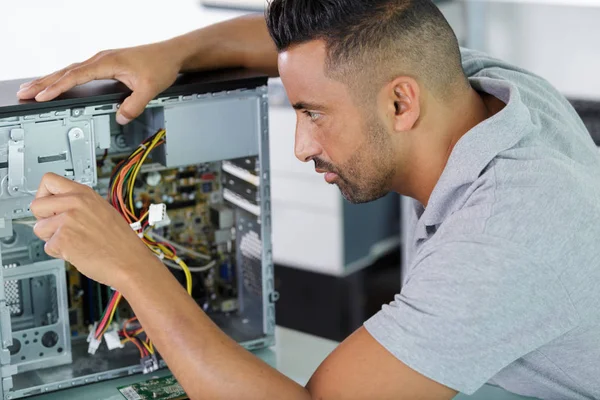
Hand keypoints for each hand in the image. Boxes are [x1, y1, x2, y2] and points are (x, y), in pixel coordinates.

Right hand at [16, 41, 182, 124]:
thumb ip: (134, 105)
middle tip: (24, 92)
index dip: (57, 87)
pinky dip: (64, 76)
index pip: (75, 76)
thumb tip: (120, 118)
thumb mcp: (150, 89)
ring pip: (70, 69)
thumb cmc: (160, 66)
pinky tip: (58, 82)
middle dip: (43, 82)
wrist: (171, 54)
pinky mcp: (106, 63)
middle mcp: (102, 59)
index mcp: (108, 62)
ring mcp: (103, 60)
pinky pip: (79, 70)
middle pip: (66, 70)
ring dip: (50, 78)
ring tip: (32, 88)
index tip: (42, 95)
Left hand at [30, 173, 156, 287]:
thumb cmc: (122, 242)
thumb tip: (60, 205)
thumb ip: (80, 204)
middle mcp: (75, 203)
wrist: (130, 262)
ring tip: (73, 241)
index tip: (49, 205)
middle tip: (59, 228)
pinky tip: (77, 251)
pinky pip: (48, 246)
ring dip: (51, 238)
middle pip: (36, 205)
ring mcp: (68, 220)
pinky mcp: (63, 239)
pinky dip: (59, 253)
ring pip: (39, 228)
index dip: (44, 194)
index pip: (49, 180)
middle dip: (43, 219)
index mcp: (85, 194)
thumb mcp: (104, 210)